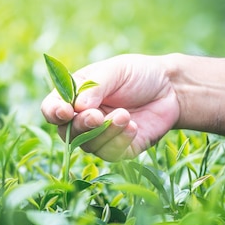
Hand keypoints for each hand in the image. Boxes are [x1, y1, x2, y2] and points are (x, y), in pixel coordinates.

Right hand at [41, 54, 179, 160]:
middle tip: (97, 116)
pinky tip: (133, 126)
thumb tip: (77, 106)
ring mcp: (100, 137)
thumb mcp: (115, 70)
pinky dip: (120, 141)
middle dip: (82, 125)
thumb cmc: (139, 74)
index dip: (54, 112)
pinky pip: (111, 154)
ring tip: (126, 115)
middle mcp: (83, 119)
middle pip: (68, 132)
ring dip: (106, 132)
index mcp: (75, 96)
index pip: (52, 109)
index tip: (65, 111)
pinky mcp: (119, 150)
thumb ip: (95, 86)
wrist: (171, 89)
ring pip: (89, 145)